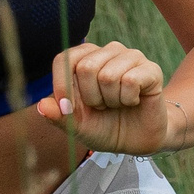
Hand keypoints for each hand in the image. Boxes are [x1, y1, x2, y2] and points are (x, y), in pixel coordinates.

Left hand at [33, 40, 171, 154]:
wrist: (136, 140)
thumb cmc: (104, 127)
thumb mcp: (76, 126)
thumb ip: (58, 115)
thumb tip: (42, 106)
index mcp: (83, 59)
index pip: (65, 59)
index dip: (63, 86)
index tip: (68, 108)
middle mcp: (106, 52)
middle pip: (86, 67)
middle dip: (91, 97)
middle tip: (102, 106)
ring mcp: (130, 57)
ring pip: (108, 76)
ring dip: (111, 100)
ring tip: (118, 103)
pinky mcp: (151, 69)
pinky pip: (131, 81)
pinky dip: (128, 99)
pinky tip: (133, 102)